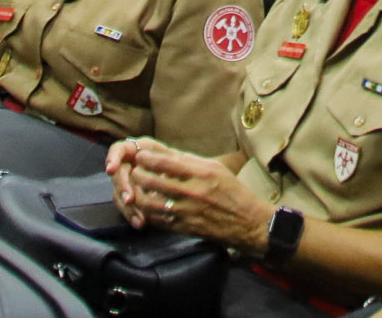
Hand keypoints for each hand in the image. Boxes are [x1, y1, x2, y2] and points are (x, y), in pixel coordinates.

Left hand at [117, 140, 271, 251]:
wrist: (247, 222)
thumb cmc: (233, 191)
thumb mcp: (216, 168)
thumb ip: (191, 162)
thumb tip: (166, 154)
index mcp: (202, 172)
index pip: (167, 162)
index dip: (148, 158)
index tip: (141, 156)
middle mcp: (192, 191)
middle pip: (154, 181)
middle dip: (139, 175)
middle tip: (135, 171)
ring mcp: (186, 211)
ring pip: (151, 202)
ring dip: (139, 194)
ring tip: (136, 188)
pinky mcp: (183, 228)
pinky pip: (157, 220)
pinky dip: (147, 212)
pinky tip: (145, 206)